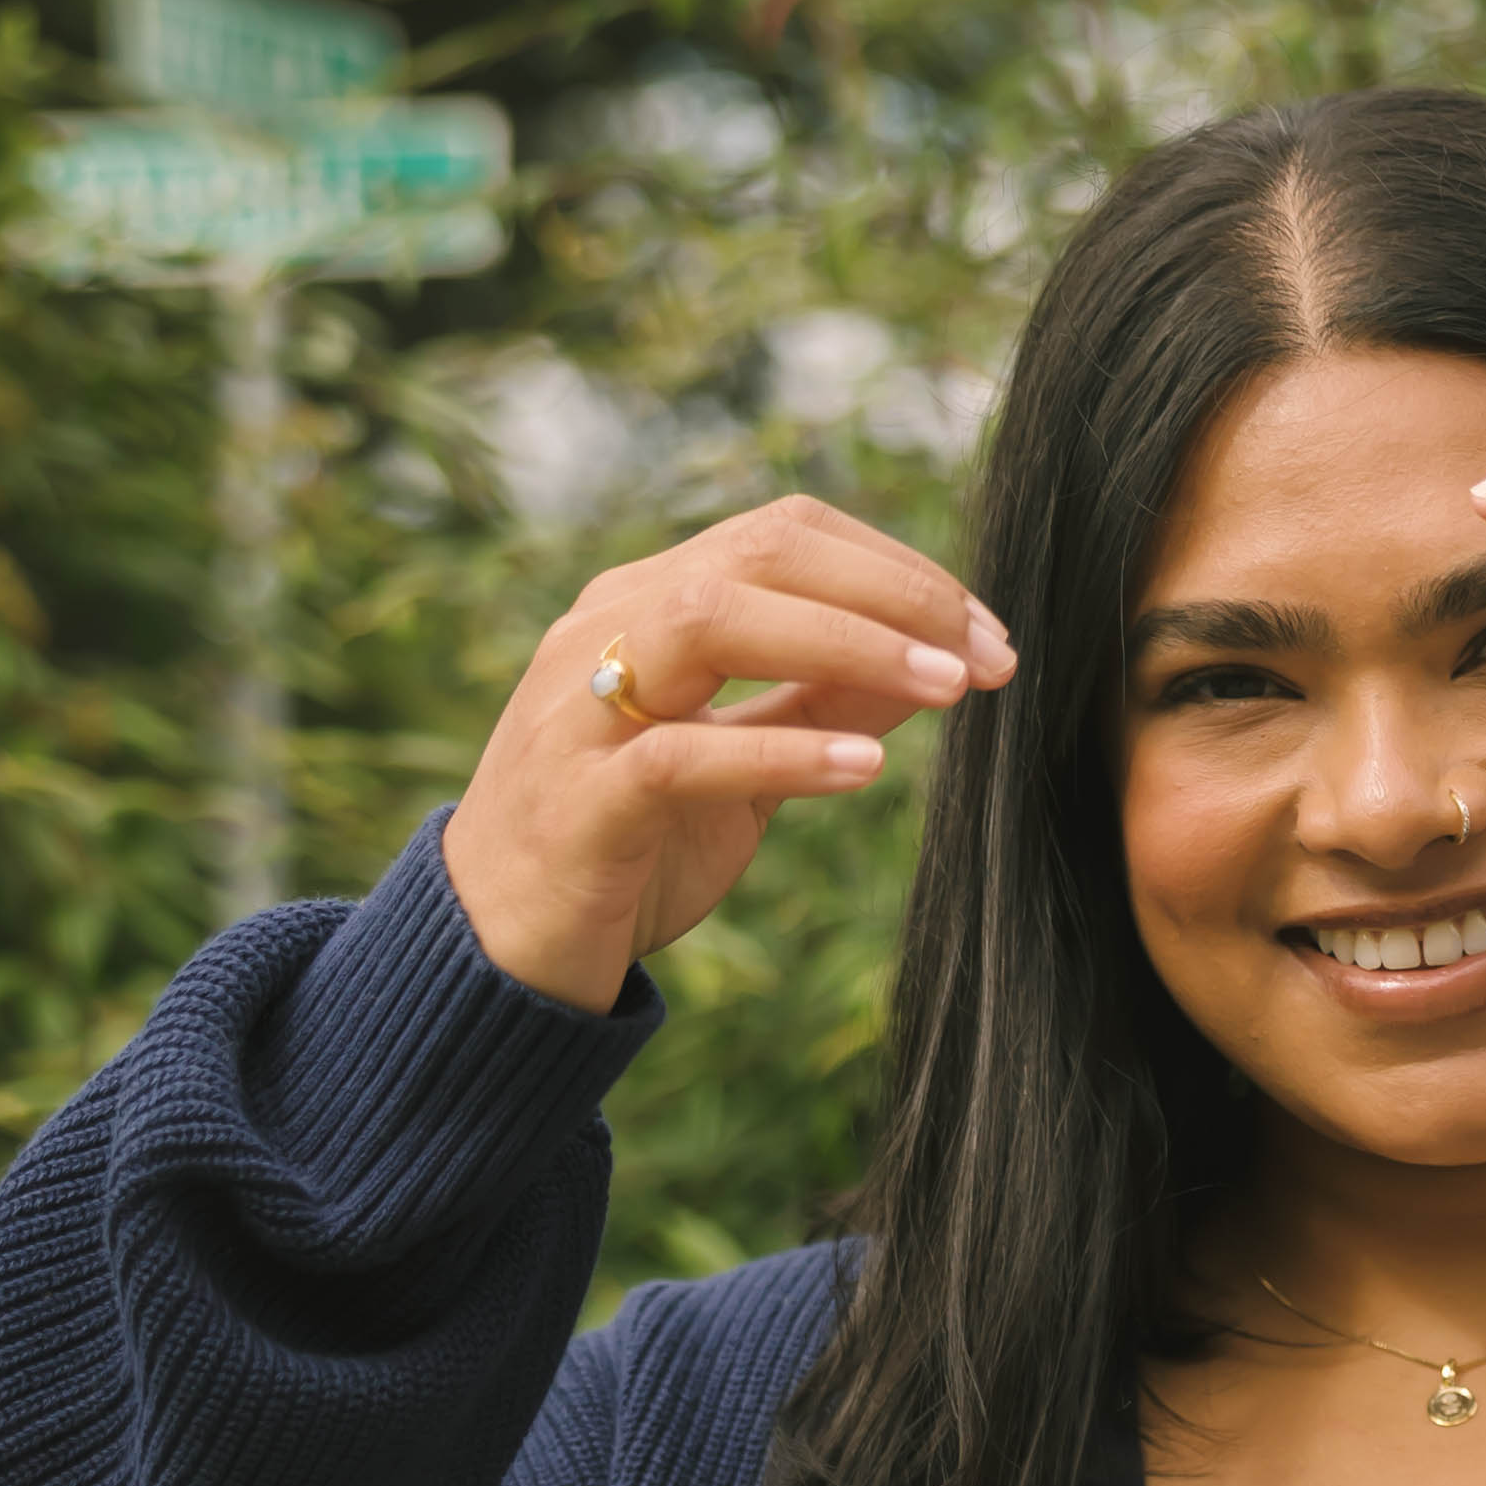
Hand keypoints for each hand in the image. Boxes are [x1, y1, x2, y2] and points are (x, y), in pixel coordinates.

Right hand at [441, 496, 1015, 1011]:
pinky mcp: (580, 800)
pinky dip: (783, 754)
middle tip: (988, 654)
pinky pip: (682, 754)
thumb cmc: (627, 851)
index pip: (783, 536)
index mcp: (646, 606)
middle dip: (893, 593)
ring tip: (948, 688)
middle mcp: (607, 630)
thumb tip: (938, 659)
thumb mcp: (744, 767)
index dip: (897, 569)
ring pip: (715, 622)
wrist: (497, 949)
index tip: (986, 633)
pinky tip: (867, 773)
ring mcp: (583, 708)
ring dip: (849, 644)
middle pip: (760, 554)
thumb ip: (822, 704)